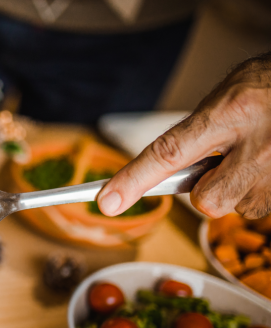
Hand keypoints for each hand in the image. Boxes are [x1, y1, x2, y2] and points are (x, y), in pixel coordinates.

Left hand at [97, 52, 270, 218]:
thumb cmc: (269, 87)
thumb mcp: (227, 97)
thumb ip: (197, 133)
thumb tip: (164, 171)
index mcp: (230, 113)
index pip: (169, 153)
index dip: (133, 181)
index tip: (106, 203)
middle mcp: (256, 147)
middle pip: (207, 201)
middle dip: (207, 189)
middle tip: (225, 162)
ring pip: (236, 206)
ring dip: (239, 188)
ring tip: (260, 153)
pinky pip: (261, 207)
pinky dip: (260, 190)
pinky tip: (270, 163)